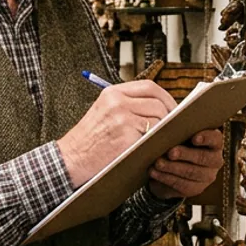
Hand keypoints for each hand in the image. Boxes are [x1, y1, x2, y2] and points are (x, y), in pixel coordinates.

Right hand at [55, 80, 176, 185]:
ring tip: (159, 137)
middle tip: (173, 125)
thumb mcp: (103, 112)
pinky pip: (152, 134)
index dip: (165, 97)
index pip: (149, 86)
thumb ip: (127, 105)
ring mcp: (122, 117)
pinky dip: (156, 140)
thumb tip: (160, 106)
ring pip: (158, 118)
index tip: (172, 108)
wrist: (71, 158)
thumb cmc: (89, 140)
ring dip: (163, 129)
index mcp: (112, 93)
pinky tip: (153, 146)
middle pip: (157, 101)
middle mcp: (117, 101)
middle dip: (170, 114)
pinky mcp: (126, 135)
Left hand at [148, 129, 224, 199]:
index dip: (206, 138)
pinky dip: (166, 177)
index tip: (194, 138)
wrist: (171, 167)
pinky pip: (181, 184)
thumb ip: (176, 130)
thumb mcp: (178, 136)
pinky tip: (154, 172)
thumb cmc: (177, 144)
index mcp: (214, 143)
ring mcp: (207, 176)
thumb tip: (161, 129)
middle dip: (185, 154)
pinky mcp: (196, 189)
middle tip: (170, 152)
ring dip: (172, 167)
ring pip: (191, 172)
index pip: (215, 139)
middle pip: (203, 157)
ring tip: (158, 163)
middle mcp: (215, 160)